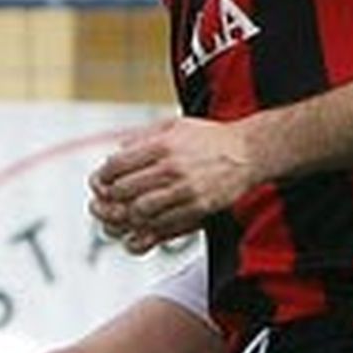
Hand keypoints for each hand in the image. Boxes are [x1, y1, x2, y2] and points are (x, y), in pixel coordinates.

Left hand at [89, 118, 257, 249]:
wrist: (248, 153)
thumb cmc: (212, 139)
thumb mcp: (175, 125)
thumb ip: (144, 136)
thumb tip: (118, 150)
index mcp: (163, 146)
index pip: (117, 165)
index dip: (104, 175)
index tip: (103, 180)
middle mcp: (172, 168)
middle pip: (124, 190)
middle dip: (111, 197)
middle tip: (111, 199)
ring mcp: (185, 191)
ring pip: (140, 211)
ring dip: (128, 214)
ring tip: (127, 211)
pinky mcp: (197, 209)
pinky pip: (163, 224)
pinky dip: (148, 226)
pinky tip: (145, 222)